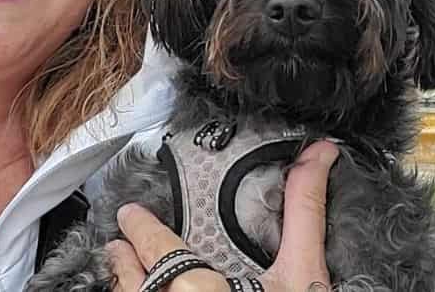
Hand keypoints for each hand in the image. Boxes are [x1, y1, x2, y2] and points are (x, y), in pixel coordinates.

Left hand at [107, 140, 338, 290]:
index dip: (139, 228)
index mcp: (198, 290)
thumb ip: (303, 212)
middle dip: (124, 260)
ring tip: (120, 269)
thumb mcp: (303, 273)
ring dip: (123, 286)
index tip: (130, 216)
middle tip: (118, 243)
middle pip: (130, 282)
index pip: (154, 246)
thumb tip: (317, 155)